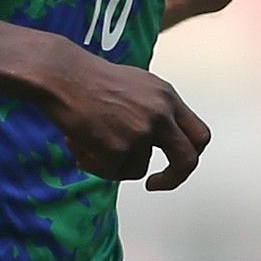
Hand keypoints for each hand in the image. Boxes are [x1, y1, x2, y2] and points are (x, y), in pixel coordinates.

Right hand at [38, 41, 211, 190]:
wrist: (61, 76)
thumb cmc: (89, 78)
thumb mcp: (137, 86)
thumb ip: (155, 110)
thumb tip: (158, 139)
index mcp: (167, 97)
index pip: (199, 134)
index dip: (190, 153)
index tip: (173, 163)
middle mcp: (160, 114)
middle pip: (187, 160)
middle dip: (173, 178)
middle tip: (155, 184)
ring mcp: (141, 132)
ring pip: (138, 168)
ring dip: (113, 164)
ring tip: (87, 143)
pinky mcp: (119, 148)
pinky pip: (112, 172)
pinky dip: (93, 164)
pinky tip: (78, 144)